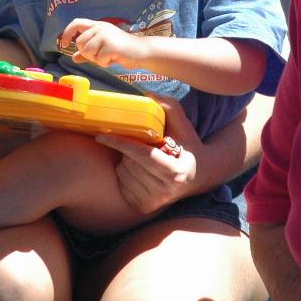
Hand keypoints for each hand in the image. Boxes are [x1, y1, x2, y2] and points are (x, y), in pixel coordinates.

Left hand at [59, 18, 141, 67]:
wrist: (142, 51)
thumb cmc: (122, 50)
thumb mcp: (102, 49)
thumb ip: (88, 53)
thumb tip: (74, 57)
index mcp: (97, 25)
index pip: (76, 23)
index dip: (67, 32)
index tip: (63, 44)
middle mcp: (100, 27)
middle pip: (80, 43)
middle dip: (87, 53)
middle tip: (100, 55)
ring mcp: (106, 35)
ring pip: (87, 51)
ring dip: (96, 59)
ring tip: (108, 56)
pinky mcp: (111, 45)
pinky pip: (98, 59)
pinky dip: (105, 63)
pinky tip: (114, 59)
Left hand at [96, 95, 202, 212]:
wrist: (199, 176)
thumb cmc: (188, 147)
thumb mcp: (184, 127)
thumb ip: (169, 108)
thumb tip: (147, 94)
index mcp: (175, 171)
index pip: (141, 155)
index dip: (120, 143)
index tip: (101, 135)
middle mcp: (164, 190)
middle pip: (129, 163)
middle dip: (127, 149)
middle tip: (141, 144)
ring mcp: (153, 201)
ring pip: (123, 173)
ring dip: (126, 161)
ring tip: (143, 159)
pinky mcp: (143, 207)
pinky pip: (122, 184)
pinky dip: (125, 174)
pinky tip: (140, 171)